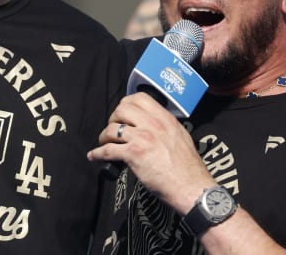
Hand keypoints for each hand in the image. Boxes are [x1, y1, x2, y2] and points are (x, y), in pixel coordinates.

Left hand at [86, 92, 214, 213]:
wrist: (191, 187)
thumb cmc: (188, 168)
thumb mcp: (181, 137)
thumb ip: (166, 128)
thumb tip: (153, 127)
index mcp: (165, 119)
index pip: (140, 98)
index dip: (126, 104)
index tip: (123, 113)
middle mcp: (153, 125)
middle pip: (122, 109)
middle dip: (113, 118)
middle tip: (114, 127)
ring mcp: (142, 138)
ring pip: (112, 128)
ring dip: (104, 136)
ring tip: (104, 142)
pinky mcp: (134, 154)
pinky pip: (108, 150)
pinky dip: (97, 153)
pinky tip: (94, 156)